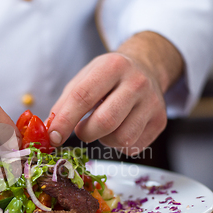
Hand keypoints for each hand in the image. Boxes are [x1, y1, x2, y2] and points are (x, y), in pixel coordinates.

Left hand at [48, 32, 182, 155]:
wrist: (146, 69)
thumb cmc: (108, 77)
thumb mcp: (84, 79)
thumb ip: (65, 103)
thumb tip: (51, 131)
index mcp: (113, 66)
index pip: (83, 97)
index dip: (65, 120)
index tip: (54, 136)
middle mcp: (137, 83)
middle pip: (105, 121)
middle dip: (85, 133)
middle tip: (80, 130)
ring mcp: (152, 103)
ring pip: (121, 138)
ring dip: (103, 139)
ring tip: (102, 127)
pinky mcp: (160, 122)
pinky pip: (133, 146)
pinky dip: (118, 145)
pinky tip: (118, 129)